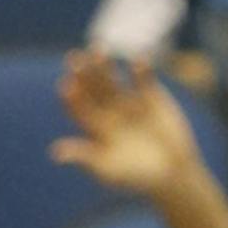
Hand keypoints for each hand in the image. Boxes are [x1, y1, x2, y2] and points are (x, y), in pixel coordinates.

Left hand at [54, 53, 204, 203]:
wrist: (172, 173)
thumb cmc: (137, 177)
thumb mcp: (109, 171)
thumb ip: (85, 158)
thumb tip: (55, 152)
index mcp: (94, 128)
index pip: (78, 108)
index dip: (72, 97)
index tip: (66, 86)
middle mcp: (108, 111)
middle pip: (92, 89)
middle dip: (84, 74)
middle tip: (74, 58)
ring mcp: (128, 102)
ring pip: (113, 79)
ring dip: (105, 65)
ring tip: (98, 49)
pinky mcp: (151, 96)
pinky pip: (144, 78)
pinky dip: (142, 69)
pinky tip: (138, 60)